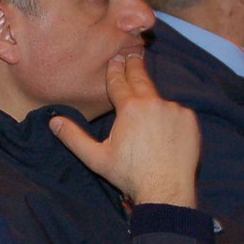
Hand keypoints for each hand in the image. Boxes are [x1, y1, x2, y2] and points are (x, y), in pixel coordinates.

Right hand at [50, 53, 199, 206]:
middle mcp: (153, 102)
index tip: (116, 58)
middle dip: (134, 65)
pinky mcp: (189, 120)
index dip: (115, 70)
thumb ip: (74, 137)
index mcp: (129, 108)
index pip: (119, 82)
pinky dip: (170, 117)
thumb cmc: (130, 175)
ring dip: (152, 102)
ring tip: (148, 112)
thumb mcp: (96, 158)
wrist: (166, 190)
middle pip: (141, 79)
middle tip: (132, 53)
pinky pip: (176, 113)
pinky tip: (165, 131)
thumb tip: (54, 121)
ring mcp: (174, 110)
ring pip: (159, 100)